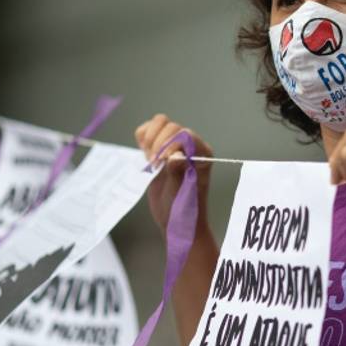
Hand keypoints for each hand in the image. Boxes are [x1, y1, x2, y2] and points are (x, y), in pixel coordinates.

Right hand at [134, 114, 212, 233]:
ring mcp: (173, 146)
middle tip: (155, 165)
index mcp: (202, 154)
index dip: (170, 143)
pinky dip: (142, 139)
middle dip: (158, 143)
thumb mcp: (181, 192)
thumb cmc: (184, 209)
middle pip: (171, 126)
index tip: (162, 162)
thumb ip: (178, 172)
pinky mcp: (158, 150)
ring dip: (150, 139)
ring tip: (151, 160)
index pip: (185, 134)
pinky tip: (145, 156)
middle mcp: (190, 147)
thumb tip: (176, 155)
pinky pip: (148, 132)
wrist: (176, 221)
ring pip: (159, 124)